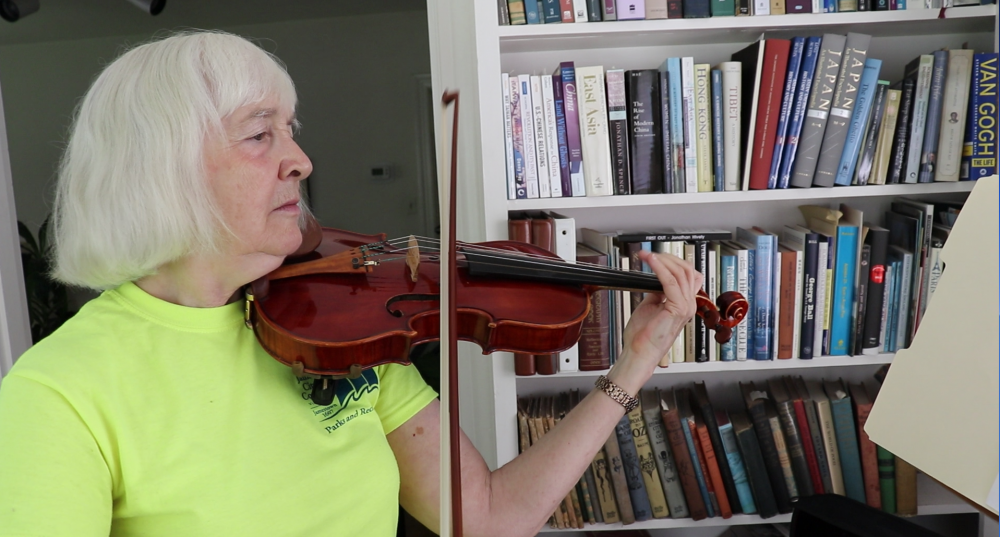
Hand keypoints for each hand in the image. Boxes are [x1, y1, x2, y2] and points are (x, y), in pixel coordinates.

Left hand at [620, 250, 701, 369]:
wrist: (639, 353)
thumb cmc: (643, 336)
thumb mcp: (651, 306)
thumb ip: (657, 292)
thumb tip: (655, 279)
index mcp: (684, 304)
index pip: (688, 275)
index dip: (673, 262)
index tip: (655, 256)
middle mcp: (689, 305)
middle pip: (687, 271)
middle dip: (668, 258)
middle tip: (650, 254)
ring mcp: (686, 307)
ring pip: (681, 274)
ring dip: (663, 261)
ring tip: (648, 256)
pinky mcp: (677, 309)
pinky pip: (671, 282)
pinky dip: (660, 269)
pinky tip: (651, 262)